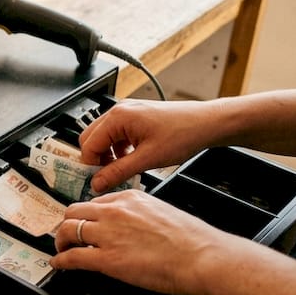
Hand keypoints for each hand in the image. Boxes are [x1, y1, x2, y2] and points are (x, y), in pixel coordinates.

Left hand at [52, 189, 237, 294]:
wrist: (201, 256)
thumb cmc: (192, 240)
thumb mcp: (163, 213)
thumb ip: (142, 215)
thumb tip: (134, 226)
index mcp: (130, 199)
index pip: (96, 202)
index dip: (86, 214)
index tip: (84, 221)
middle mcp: (114, 212)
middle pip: (74, 212)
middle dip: (68, 224)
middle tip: (68, 235)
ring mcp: (108, 234)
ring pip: (68, 230)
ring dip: (61, 241)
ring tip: (61, 249)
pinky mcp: (106, 259)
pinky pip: (72, 257)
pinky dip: (60, 260)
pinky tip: (58, 264)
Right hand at [78, 98, 223, 192]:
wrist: (207, 124)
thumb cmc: (183, 133)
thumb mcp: (147, 159)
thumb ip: (118, 172)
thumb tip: (98, 183)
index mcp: (118, 117)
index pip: (88, 145)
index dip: (90, 166)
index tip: (96, 182)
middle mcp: (120, 111)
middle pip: (91, 138)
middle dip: (96, 160)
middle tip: (105, 178)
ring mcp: (127, 112)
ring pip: (103, 137)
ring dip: (107, 155)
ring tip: (122, 170)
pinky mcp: (136, 117)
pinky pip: (117, 134)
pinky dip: (118, 149)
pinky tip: (131, 160)